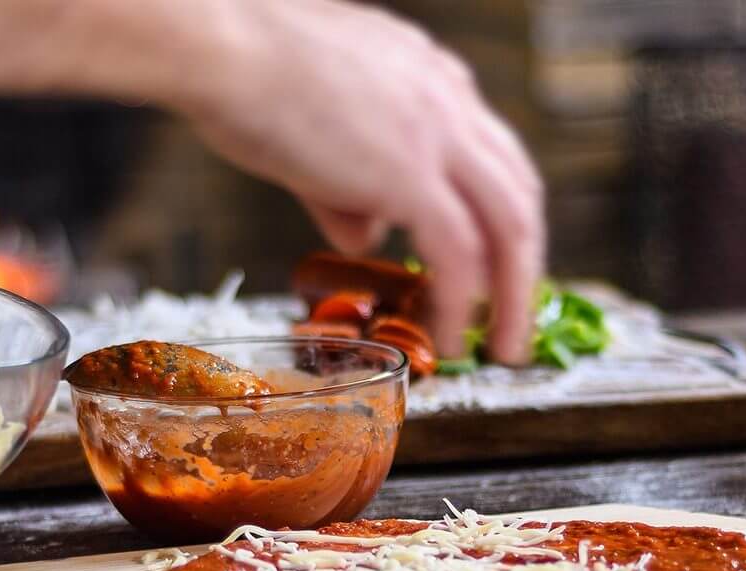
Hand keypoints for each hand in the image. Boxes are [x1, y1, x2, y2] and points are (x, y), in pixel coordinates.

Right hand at [178, 0, 543, 362]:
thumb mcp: (315, 129)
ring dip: (512, 296)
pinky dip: (458, 305)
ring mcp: (437, 135)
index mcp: (430, 78)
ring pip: (508, 227)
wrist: (222, 48)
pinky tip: (447, 338)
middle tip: (515, 318)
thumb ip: (349, 186)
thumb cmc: (244, 73)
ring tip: (501, 347)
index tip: (491, 267)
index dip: (496, 218)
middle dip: (523, 265)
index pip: (490, 156)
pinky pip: (457, 255)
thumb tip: (365, 231)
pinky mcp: (410, 174)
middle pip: (517, 193)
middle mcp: (449, 99)